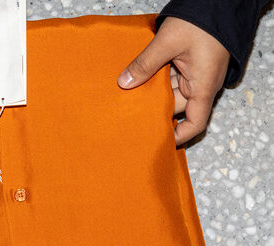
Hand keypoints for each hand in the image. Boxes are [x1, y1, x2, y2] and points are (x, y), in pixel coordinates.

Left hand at [117, 16, 230, 145]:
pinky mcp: (189, 65)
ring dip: (152, 96)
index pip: (195, 124)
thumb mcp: (169, 41)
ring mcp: (195, 75)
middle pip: (176, 109)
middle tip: (131, 121)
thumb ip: (145, 63)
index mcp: (203, 87)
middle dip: (156, 114)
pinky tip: (137, 83)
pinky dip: (156, 82)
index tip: (160, 143)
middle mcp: (200, 85)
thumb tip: (124, 83)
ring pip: (170, 94)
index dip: (179, 137)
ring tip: (129, 103)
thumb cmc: (203, 19)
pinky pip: (170, 80)